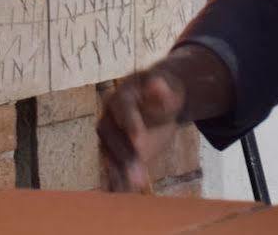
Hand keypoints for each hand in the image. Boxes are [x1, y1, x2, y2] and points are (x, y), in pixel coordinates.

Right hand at [97, 64, 186, 192]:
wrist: (158, 104)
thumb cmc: (164, 94)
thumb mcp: (169, 90)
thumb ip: (163, 90)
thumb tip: (156, 82)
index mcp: (121, 96)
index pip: (123, 108)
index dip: (130, 123)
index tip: (140, 139)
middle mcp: (108, 116)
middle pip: (113, 136)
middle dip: (126, 156)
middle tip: (140, 175)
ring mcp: (108, 136)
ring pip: (110, 155)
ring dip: (120, 173)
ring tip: (135, 186)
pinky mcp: (113, 153)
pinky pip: (111, 167)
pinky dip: (116, 181)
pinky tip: (124, 194)